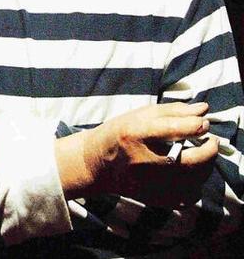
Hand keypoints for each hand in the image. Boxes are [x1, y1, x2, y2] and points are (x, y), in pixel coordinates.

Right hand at [56, 102, 217, 207]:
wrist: (98, 164)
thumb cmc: (120, 133)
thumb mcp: (141, 114)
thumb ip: (174, 111)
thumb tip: (204, 109)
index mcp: (137, 133)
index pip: (176, 129)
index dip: (198, 125)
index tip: (204, 123)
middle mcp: (144, 161)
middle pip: (190, 160)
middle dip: (210, 149)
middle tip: (211, 141)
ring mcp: (150, 184)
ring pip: (194, 179)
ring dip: (205, 165)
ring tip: (200, 154)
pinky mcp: (156, 199)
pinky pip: (189, 195)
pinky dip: (195, 183)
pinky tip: (188, 172)